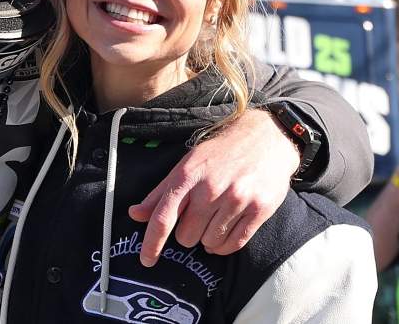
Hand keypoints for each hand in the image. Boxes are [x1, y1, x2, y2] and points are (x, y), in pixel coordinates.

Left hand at [128, 109, 297, 265]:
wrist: (264, 138)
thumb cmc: (219, 154)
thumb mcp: (185, 165)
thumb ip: (160, 193)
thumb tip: (134, 214)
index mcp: (187, 176)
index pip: (163, 216)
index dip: (152, 242)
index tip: (147, 260)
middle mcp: (211, 189)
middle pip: (186, 236)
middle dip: (187, 233)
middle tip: (197, 217)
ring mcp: (236, 199)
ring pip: (210, 243)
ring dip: (208, 239)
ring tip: (214, 220)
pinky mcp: (259, 209)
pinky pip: (235, 244)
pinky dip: (225, 246)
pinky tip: (224, 233)